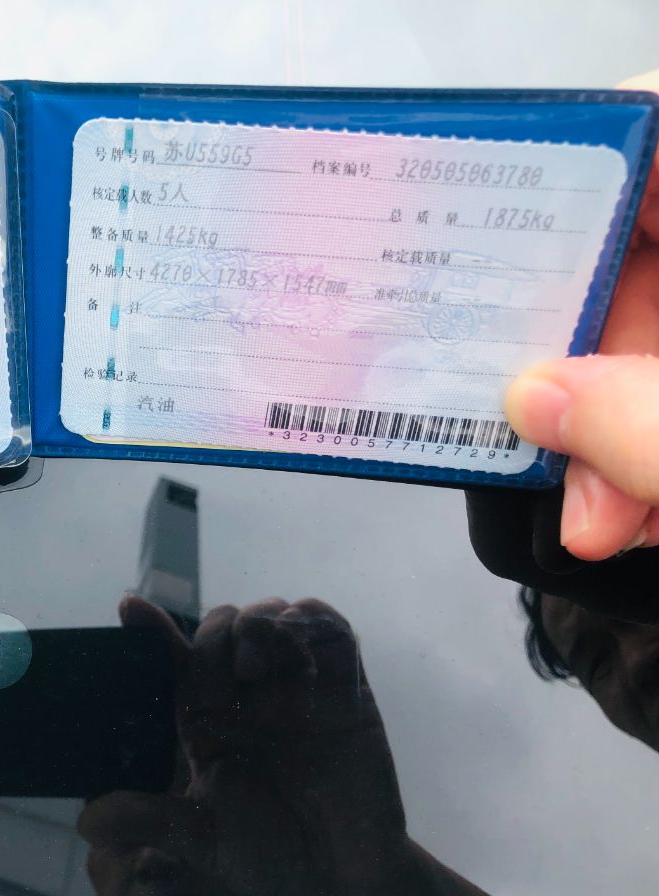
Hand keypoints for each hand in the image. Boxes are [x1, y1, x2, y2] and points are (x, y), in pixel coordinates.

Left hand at [80, 597, 405, 895]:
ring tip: (254, 666)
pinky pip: (328, 628)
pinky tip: (299, 653)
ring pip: (269, 614)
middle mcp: (244, 694)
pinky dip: (311, 621)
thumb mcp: (203, 841)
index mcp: (205, 719)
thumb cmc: (271, 859)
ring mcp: (294, 685)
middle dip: (216, 636)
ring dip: (258, 622)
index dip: (150, 629)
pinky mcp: (344, 684)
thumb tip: (87, 822)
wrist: (344, 880)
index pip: (172, 660)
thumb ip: (150, 821)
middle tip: (229, 672)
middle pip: (219, 627)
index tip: (129, 607)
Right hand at [504, 71, 658, 560]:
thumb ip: (646, 426)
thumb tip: (535, 400)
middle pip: (640, 248)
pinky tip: (636, 509)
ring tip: (602, 508)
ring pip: (656, 332)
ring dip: (614, 429)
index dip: (573, 151)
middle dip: (583, 359)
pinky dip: (651, 450)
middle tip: (539, 431)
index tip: (487, 210)